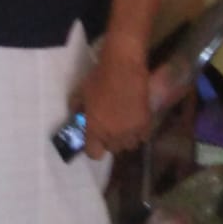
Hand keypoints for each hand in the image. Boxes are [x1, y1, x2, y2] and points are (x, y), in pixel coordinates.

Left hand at [71, 41, 151, 159]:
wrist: (123, 69)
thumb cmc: (98, 79)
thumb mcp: (80, 94)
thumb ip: (77, 110)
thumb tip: (77, 117)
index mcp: (95, 130)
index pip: (94, 154)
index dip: (93, 147)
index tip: (93, 139)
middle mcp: (113, 136)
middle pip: (112, 149)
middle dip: (109, 141)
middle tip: (108, 128)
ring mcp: (131, 132)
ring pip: (128, 145)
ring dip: (125, 138)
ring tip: (123, 126)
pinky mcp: (145, 124)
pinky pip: (142, 137)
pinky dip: (138, 133)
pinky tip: (134, 122)